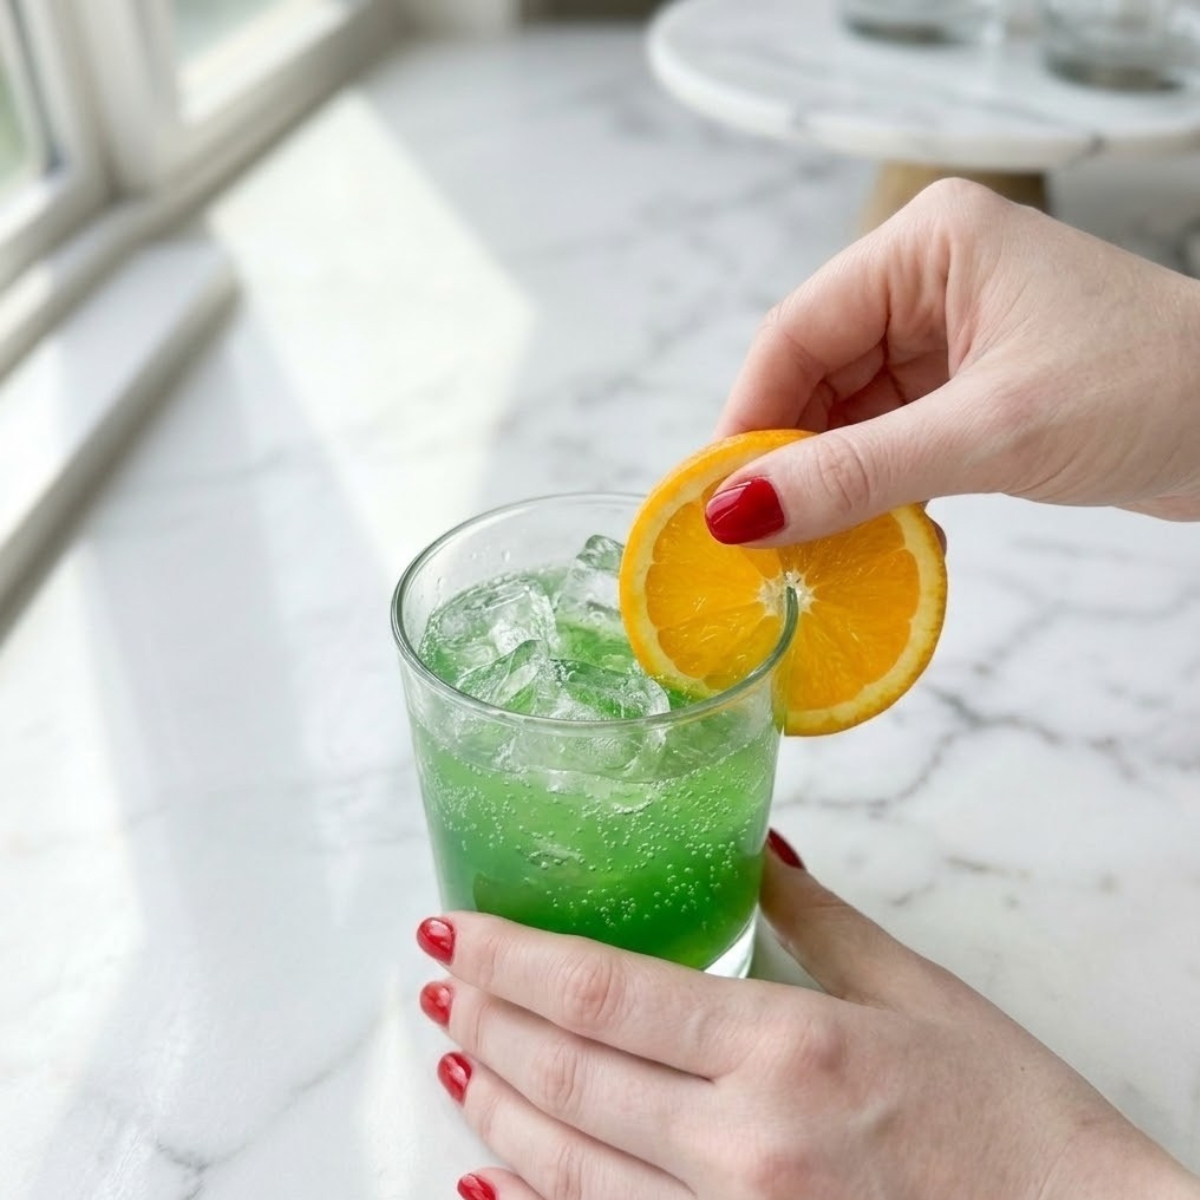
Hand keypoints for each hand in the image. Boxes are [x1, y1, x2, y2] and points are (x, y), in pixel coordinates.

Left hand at [415, 838, 1197, 1199]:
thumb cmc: (1014, 1121)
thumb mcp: (917, 992)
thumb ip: (811, 917)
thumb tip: (750, 848)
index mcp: (787, 1051)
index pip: (605, 994)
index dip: (513, 958)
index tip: (453, 929)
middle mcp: (745, 1149)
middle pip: (569, 1077)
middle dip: (487, 1021)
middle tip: (438, 979)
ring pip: (567, 1172)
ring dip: (497, 1108)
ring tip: (454, 1057)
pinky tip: (490, 1180)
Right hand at [707, 179, 1199, 546]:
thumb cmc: (1155, 390)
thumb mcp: (990, 433)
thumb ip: (857, 472)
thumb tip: (740, 512)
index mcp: (929, 244)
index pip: (799, 330)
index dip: (748, 416)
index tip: (715, 499)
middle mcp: (930, 279)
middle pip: (815, 374)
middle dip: (789, 457)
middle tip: (757, 537)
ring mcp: (950, 334)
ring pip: (849, 414)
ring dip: (833, 482)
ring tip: (813, 547)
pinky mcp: (970, 387)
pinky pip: (890, 438)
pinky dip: (876, 488)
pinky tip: (875, 536)